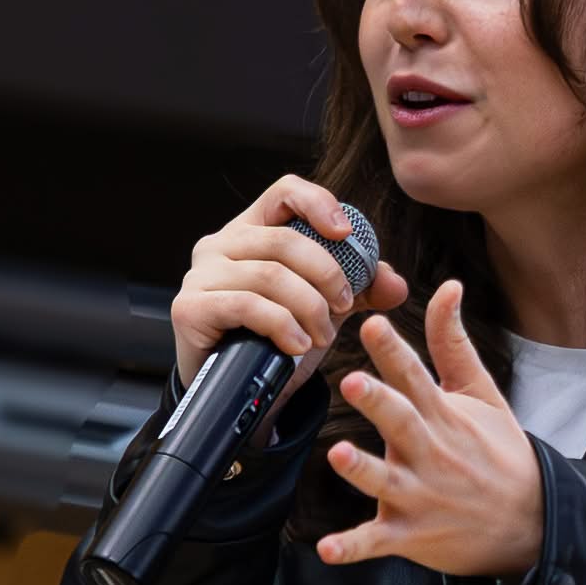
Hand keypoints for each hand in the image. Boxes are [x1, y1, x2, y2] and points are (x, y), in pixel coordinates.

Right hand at [170, 175, 408, 393]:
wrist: (235, 391)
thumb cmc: (275, 339)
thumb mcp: (323, 308)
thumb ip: (360, 290)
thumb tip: (395, 284)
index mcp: (253, 230)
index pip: (284, 192)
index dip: (318, 203)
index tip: (346, 234)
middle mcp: (221, 244)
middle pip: (285, 240)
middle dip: (327, 275)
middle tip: (343, 307)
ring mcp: (201, 274)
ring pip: (270, 275)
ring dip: (308, 308)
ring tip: (321, 336)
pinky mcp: (190, 307)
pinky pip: (247, 305)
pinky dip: (282, 325)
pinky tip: (296, 345)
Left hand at [317, 280, 542, 579]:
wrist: (530, 522)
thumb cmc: (499, 451)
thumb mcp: (482, 393)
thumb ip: (453, 342)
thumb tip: (447, 286)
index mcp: (443, 415)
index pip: (415, 377)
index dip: (393, 351)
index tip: (373, 324)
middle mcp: (430, 453)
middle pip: (400, 422)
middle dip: (378, 402)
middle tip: (353, 381)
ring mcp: (420, 496)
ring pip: (385, 481)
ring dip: (362, 469)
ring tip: (338, 454)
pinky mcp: (409, 534)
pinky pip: (377, 542)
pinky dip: (353, 547)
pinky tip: (327, 549)